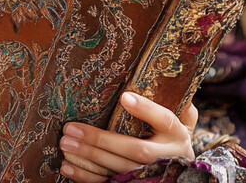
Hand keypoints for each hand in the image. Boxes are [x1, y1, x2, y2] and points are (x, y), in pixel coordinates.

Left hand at [58, 92, 196, 181]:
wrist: (180, 169)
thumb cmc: (169, 135)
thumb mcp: (178, 117)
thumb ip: (170, 100)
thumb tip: (159, 74)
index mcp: (175, 134)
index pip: (164, 120)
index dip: (145, 109)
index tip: (125, 97)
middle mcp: (166, 157)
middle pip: (134, 150)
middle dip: (100, 140)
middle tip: (70, 128)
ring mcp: (150, 175)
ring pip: (119, 170)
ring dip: (89, 158)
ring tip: (65, 144)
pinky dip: (87, 177)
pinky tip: (68, 166)